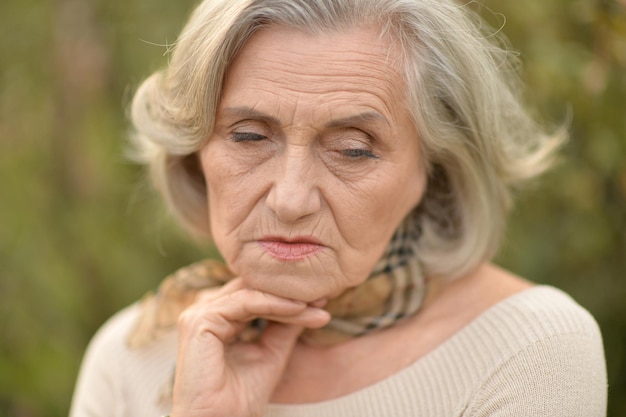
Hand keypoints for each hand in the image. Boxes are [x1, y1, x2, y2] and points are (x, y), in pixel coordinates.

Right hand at [170, 278, 330, 416]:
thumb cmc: (240, 398)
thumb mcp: (272, 352)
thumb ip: (286, 326)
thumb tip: (314, 304)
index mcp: (219, 317)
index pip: (256, 293)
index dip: (287, 294)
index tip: (322, 300)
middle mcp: (206, 311)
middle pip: (254, 289)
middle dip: (290, 293)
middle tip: (324, 296)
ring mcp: (200, 313)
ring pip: (252, 293)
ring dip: (287, 299)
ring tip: (317, 304)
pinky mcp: (200, 321)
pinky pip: (244, 302)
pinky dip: (274, 304)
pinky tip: (299, 309)